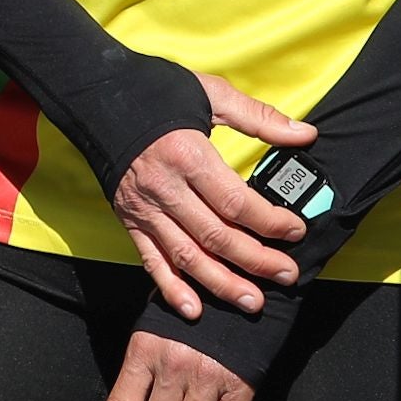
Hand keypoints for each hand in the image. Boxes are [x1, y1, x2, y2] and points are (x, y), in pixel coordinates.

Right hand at [109, 76, 312, 321]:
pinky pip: (151, 260)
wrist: (94, 96)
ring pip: (188, 257)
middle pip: (216, 236)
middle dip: (256, 261)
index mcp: (187, 156)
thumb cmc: (155, 92)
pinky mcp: (129, 220)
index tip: (296, 230)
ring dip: (222, 284)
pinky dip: (170, 289)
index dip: (270, 222)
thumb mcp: (209, 94)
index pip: (236, 203)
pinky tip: (193, 309)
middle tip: (287, 274)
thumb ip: (259, 118)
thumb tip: (306, 135)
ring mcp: (145, 209)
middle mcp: (165, 189)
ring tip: (252, 301)